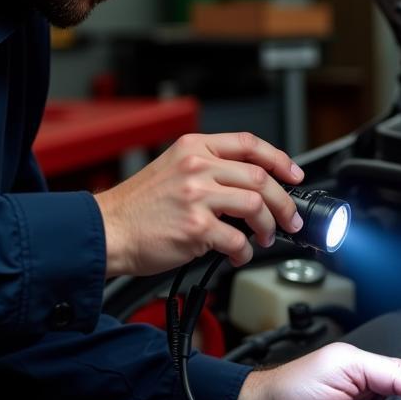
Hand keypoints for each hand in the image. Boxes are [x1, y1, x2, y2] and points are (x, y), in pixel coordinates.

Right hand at [94, 132, 304, 276]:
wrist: (106, 230)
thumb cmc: (137, 207)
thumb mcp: (172, 169)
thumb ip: (208, 169)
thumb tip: (250, 186)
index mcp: (194, 147)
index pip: (249, 144)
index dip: (279, 160)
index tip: (294, 175)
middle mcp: (196, 166)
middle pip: (260, 177)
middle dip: (283, 202)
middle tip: (289, 219)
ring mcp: (196, 196)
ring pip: (255, 205)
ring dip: (268, 226)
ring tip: (264, 238)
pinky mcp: (196, 227)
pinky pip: (237, 240)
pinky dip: (245, 252)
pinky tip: (238, 255)